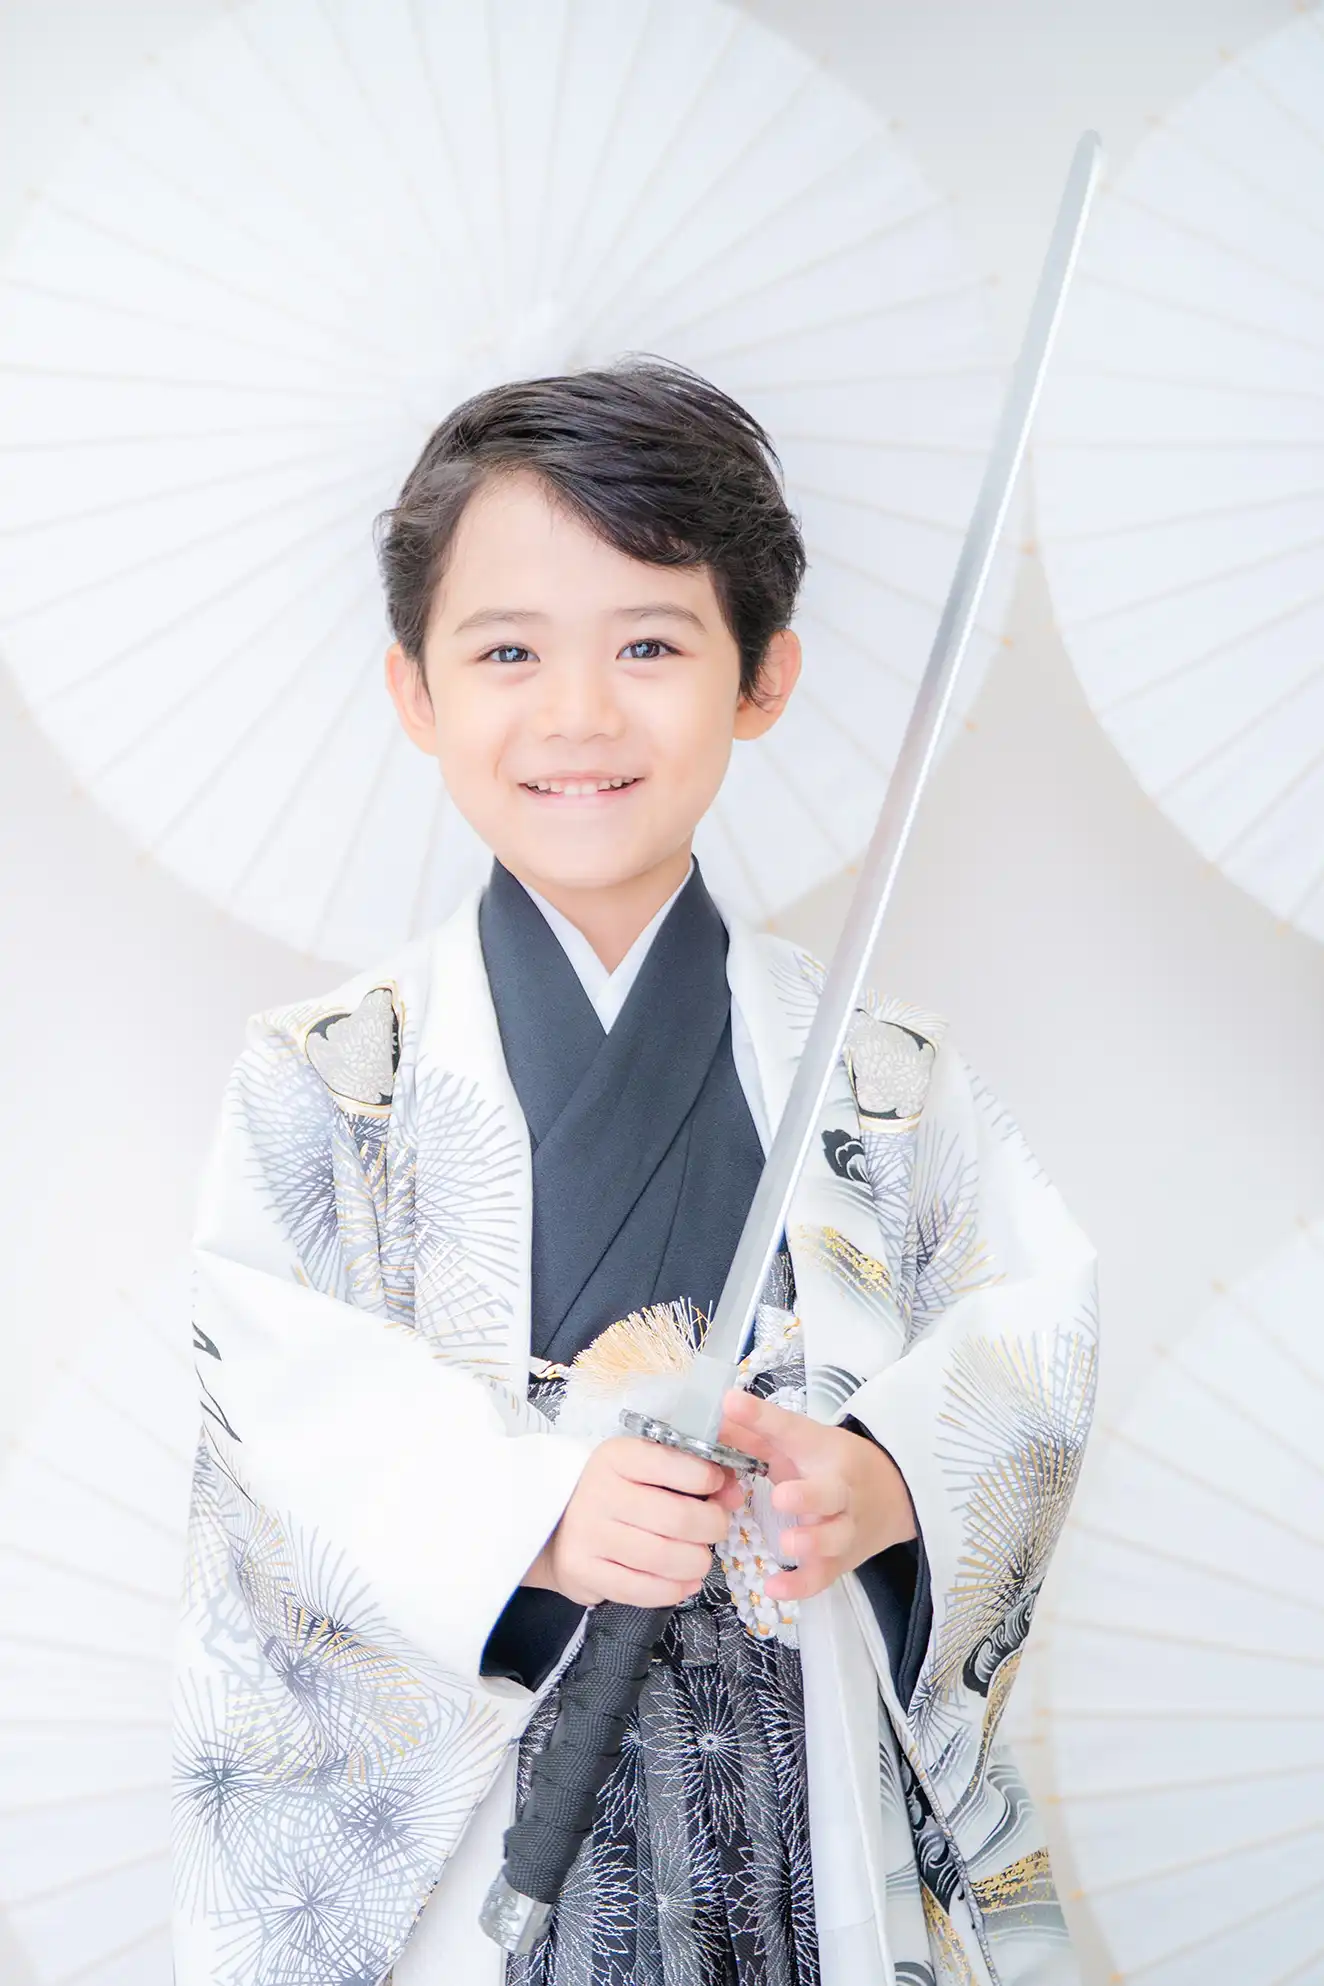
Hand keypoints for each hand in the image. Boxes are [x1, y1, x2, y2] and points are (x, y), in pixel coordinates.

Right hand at [523, 1435, 744, 1608]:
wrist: (555, 1524)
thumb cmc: (613, 1492)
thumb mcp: (644, 1469)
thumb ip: (692, 1474)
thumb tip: (734, 1491)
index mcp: (617, 1456)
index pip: (676, 1464)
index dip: (710, 1479)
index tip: (718, 1487)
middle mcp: (599, 1492)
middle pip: (679, 1518)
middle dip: (712, 1526)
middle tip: (715, 1529)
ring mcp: (588, 1534)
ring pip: (665, 1558)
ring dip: (697, 1562)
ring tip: (699, 1558)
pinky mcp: (584, 1572)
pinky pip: (643, 1590)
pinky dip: (674, 1589)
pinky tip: (682, 1581)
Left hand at [718, 1389, 915, 1601]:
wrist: (893, 1495)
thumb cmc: (830, 1464)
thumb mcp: (798, 1442)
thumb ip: (754, 1432)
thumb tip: (713, 1415)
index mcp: (822, 1449)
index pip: (791, 1429)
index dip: (761, 1417)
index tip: (731, 1403)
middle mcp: (837, 1489)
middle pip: (830, 1493)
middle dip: (808, 1496)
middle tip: (781, 1496)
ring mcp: (843, 1527)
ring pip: (834, 1538)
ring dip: (812, 1541)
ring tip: (786, 1544)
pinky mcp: (840, 1560)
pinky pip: (824, 1576)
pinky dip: (801, 1586)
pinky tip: (774, 1588)